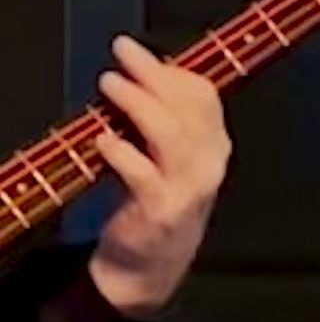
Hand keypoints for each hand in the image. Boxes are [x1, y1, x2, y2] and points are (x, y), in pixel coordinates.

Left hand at [88, 36, 230, 319]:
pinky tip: (103, 139)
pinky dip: (122, 152)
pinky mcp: (161, 210)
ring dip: (138, 103)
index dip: (173, 70)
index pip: (205, 96)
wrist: (152, 267)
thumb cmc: (156, 204)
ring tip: (110, 85)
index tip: (139, 54)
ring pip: (170, 133)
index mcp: (215, 145)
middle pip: (189, 106)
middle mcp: (209, 162)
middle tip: (123, 53)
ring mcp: (188, 187)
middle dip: (154, 73)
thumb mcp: (172, 161)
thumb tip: (140, 79)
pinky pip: (143, 174)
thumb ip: (165, 124)